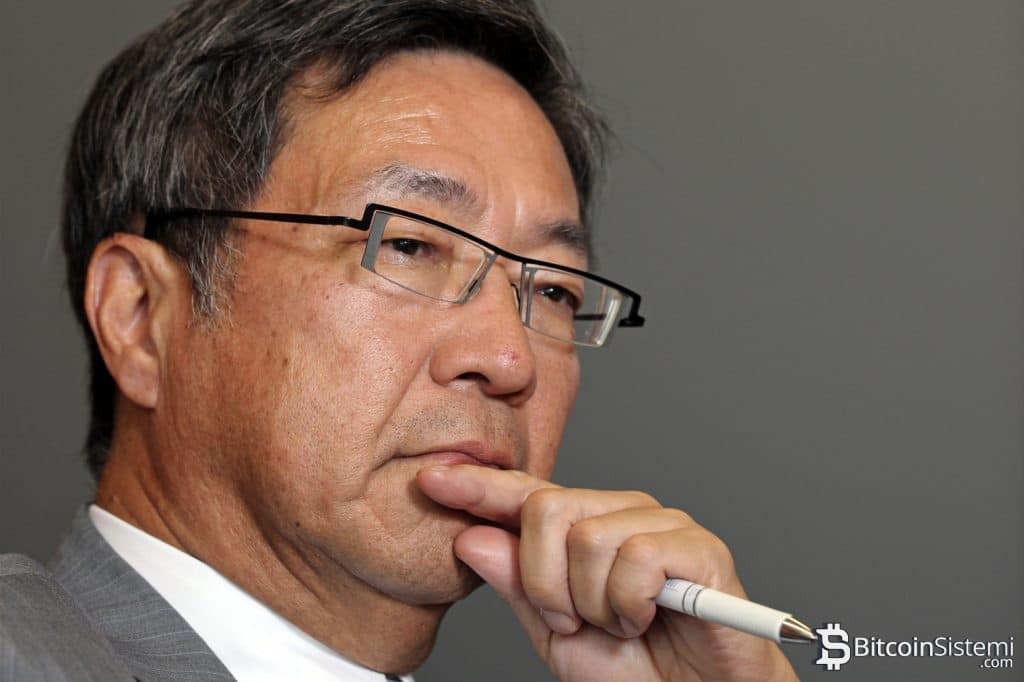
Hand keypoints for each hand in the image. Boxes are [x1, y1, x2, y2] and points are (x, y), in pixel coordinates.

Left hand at [417, 465, 797, 681]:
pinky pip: (638, 557)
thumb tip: (471, 539)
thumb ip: (518, 587)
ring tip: (620, 624)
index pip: (525, 496)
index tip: (433, 479)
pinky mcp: (698, 546)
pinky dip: (631, 604)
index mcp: (583, 530)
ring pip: (589, 538)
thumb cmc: (636, 669)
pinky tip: (648, 617)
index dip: (479, 488)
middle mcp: (619, 513)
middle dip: (545, 582)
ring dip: (594, 604)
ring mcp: (661, 523)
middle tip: (572, 620)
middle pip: (547, 509)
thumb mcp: (558, 635)